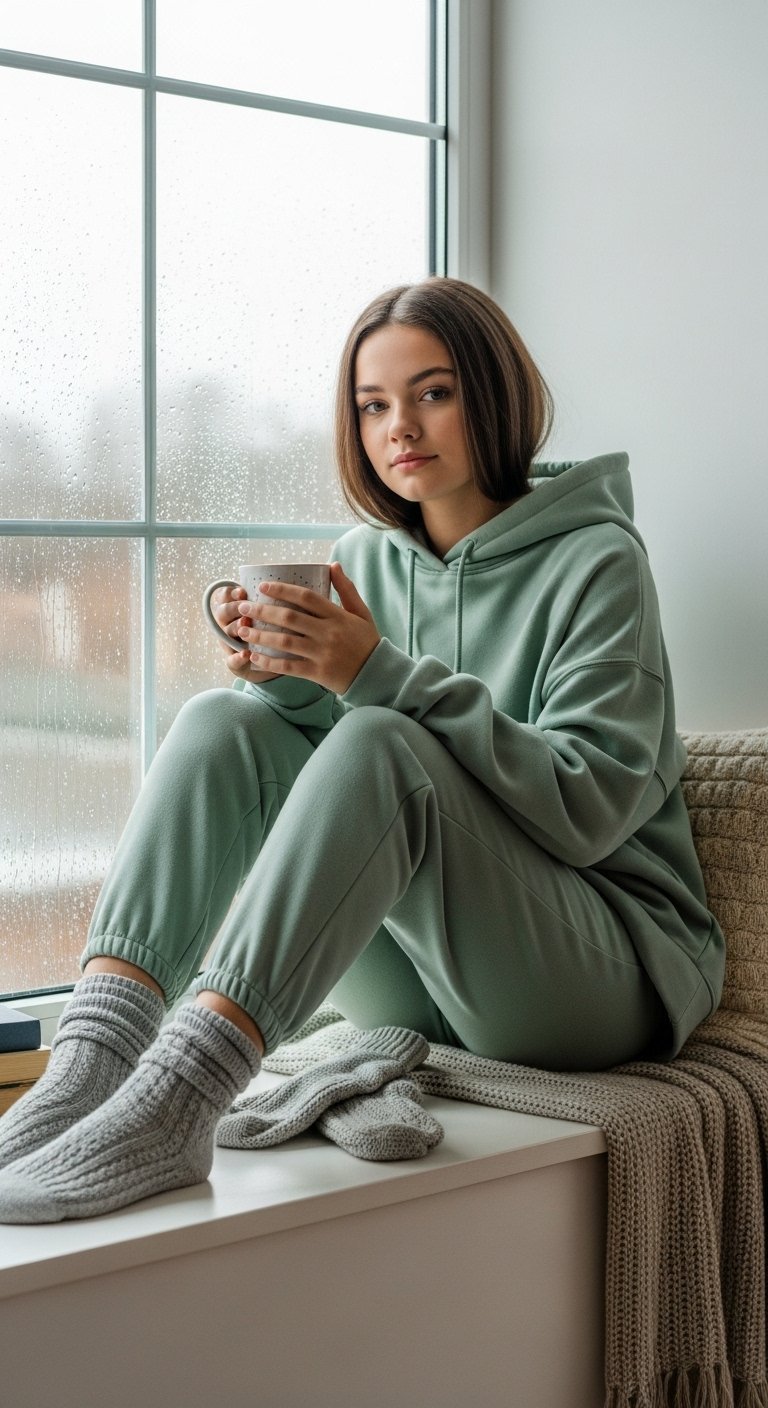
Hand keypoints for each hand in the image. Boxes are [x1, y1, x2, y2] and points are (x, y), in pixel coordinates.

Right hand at [210, 585, 280, 685]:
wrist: (276, 663)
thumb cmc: (276, 631)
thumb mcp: (276, 614)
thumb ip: (278, 600)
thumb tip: (294, 578)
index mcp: (236, 610)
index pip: (224, 596)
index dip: (230, 592)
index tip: (243, 591)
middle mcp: (229, 625)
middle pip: (222, 613)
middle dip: (233, 608)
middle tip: (246, 608)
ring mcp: (231, 645)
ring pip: (226, 634)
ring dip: (235, 628)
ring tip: (245, 625)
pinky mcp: (236, 664)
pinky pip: (231, 661)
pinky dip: (238, 658)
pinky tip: (246, 654)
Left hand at [234, 562, 380, 692]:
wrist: (377, 675)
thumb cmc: (367, 642)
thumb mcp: (361, 613)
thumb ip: (347, 589)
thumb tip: (333, 565)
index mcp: (337, 615)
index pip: (306, 597)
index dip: (282, 589)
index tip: (263, 586)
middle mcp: (328, 633)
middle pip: (289, 617)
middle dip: (262, 611)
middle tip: (243, 608)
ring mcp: (322, 654)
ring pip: (284, 642)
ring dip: (260, 636)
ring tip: (242, 632)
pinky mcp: (317, 673)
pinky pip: (288, 666)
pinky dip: (269, 662)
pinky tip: (253, 657)